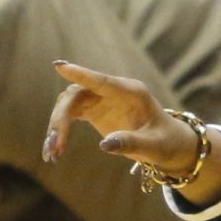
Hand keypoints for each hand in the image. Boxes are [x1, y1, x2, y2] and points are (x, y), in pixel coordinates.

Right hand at [43, 61, 198, 170]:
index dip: (81, 74)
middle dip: (61, 118)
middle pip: (78, 95)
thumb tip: (104, 145)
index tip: (60, 67)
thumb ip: (131, 143)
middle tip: (54, 146)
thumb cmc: (165, 142)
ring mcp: (102, 99)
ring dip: (57, 126)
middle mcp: (114, 91)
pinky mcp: (94, 110)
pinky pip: (70, 115)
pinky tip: (54, 151)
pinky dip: (60, 131)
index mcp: (132, 93)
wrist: (168, 144)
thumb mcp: (154, 146)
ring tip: (51, 153)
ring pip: (69, 104)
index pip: (103, 81)